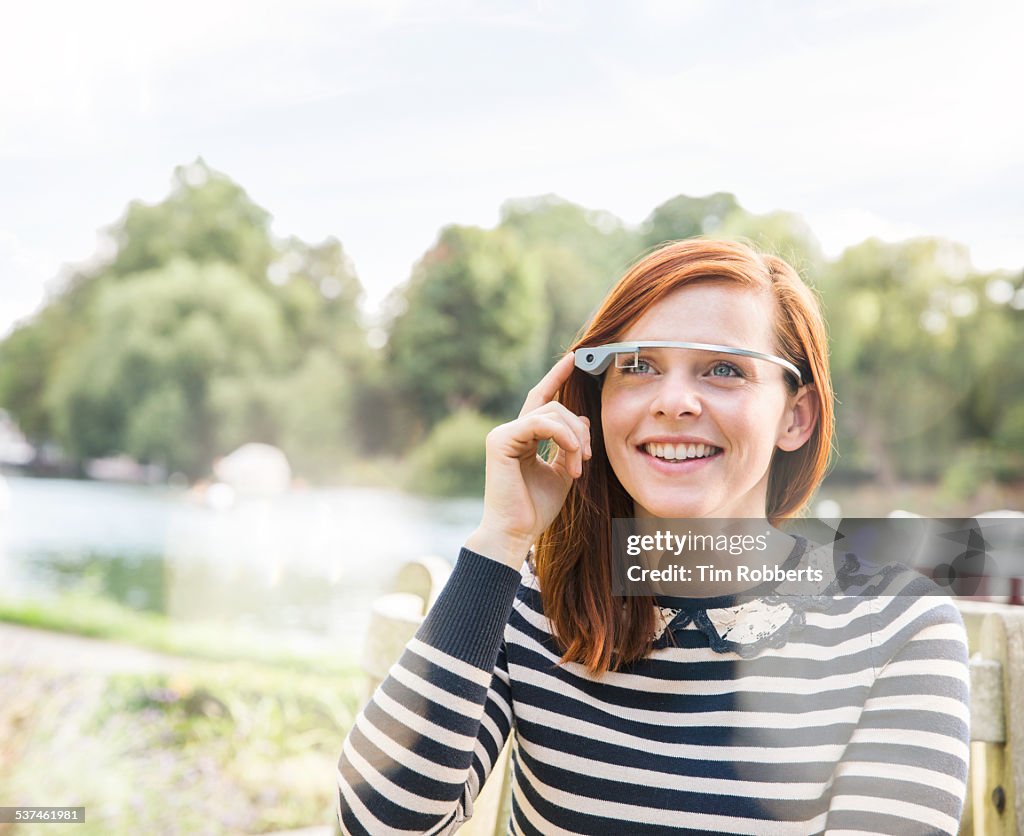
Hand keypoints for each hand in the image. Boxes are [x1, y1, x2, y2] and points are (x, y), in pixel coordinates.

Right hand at [466, 352, 591, 567]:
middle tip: (587, 457)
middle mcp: (511, 431)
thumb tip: (583, 419)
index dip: (556, 377)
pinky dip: (563, 436)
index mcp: (523, 437)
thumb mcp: (562, 474)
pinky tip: (572, 455)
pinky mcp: (500, 440)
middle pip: (555, 407)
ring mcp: (503, 433)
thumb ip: (570, 447)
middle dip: (580, 429)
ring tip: (578, 466)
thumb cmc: (536, 510)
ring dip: (575, 438)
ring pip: (552, 413)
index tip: (574, 359)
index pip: (541, 399)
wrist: (516, 533)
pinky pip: (540, 423)